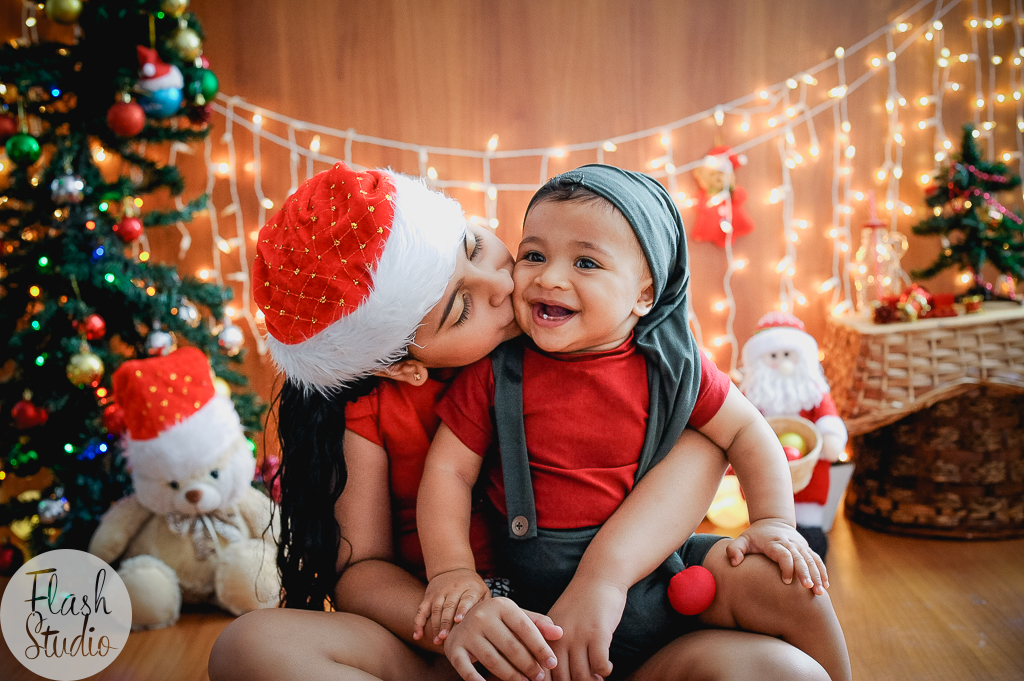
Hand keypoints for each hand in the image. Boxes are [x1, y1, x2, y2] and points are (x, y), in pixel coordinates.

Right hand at [414, 568, 490, 642]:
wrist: (452, 567)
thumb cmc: (472, 586)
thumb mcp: (483, 590)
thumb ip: (484, 605)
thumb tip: (487, 624)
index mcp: (469, 588)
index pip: (465, 599)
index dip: (462, 609)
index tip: (458, 620)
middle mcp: (453, 589)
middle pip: (448, 606)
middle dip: (445, 622)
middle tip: (444, 637)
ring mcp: (439, 593)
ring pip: (436, 609)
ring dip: (435, 625)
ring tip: (436, 640)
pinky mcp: (428, 596)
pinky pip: (421, 610)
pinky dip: (418, 623)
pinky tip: (417, 635)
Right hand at [444, 598, 561, 680]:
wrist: (461, 618)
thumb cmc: (498, 621)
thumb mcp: (518, 616)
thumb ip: (539, 624)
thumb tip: (560, 633)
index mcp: (501, 605)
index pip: (525, 628)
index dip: (540, 647)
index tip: (552, 663)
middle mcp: (482, 616)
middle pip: (510, 646)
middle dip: (528, 665)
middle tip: (540, 678)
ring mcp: (467, 633)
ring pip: (492, 660)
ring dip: (511, 675)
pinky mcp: (454, 649)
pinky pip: (466, 669)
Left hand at [545, 578, 626, 680]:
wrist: (599, 577)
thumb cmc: (580, 604)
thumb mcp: (558, 623)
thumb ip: (553, 646)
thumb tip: (553, 676)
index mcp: (545, 637)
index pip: (543, 672)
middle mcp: (559, 638)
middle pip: (562, 678)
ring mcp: (578, 636)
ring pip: (581, 675)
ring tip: (596, 679)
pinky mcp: (598, 633)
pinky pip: (600, 665)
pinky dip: (605, 671)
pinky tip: (606, 667)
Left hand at [725, 518, 827, 594]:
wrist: (772, 521)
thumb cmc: (755, 535)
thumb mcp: (743, 539)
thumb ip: (734, 549)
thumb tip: (734, 562)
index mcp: (774, 542)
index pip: (783, 554)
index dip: (786, 566)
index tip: (786, 581)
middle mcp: (789, 543)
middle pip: (800, 558)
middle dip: (805, 573)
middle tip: (808, 588)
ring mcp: (799, 546)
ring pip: (811, 560)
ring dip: (817, 575)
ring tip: (820, 592)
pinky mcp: (806, 549)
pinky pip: (816, 560)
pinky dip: (822, 571)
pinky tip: (825, 585)